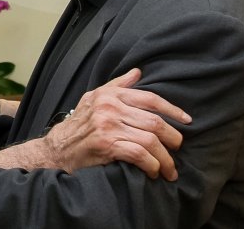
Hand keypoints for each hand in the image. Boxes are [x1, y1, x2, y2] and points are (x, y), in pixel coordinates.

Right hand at [0, 68, 190, 180]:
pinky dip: (152, 165)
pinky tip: (153, 172)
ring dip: (165, 158)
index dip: (172, 109)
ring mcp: (108, 126)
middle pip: (154, 121)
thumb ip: (117, 85)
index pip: (149, 98)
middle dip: (172, 137)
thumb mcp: (93, 99)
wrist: (56, 149)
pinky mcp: (106, 146)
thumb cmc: (78, 125)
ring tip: (169, 168)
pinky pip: (139, 155)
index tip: (187, 120)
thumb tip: (138, 72)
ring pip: (150, 140)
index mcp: (109, 95)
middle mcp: (109, 108)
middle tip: (178, 148)